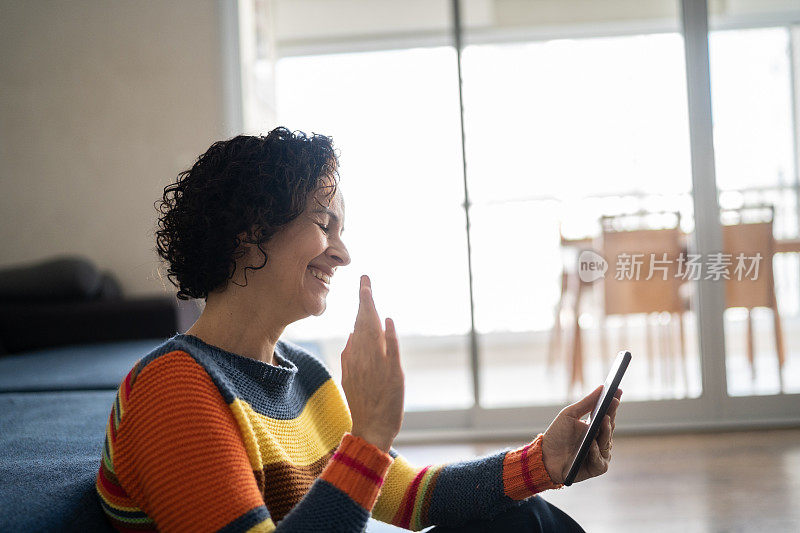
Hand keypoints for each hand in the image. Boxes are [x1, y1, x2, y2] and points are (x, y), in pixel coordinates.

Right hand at [340, 275, 404, 452]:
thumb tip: (350, 335)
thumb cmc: (363, 405)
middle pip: (364, 324)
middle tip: (365, 278)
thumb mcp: (350, 379)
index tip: (363, 286)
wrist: (371, 430)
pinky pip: (390, 352)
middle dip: (365, 300)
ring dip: (372, 312)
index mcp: (354, 359)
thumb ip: (349, 357)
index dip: (361, 305)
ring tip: (369, 291)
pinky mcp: (393, 376)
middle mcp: (364, 360)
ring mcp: (377, 367)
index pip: (357, 325)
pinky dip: (389, 336)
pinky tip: (388, 321)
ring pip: (373, 334)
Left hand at [541, 386, 621, 484]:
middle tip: (613, 402)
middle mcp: (600, 440)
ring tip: (603, 420)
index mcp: (595, 427)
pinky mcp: (596, 467)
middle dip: (611, 414)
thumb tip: (602, 387)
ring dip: (605, 431)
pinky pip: (600, 460)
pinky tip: (592, 444)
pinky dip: (596, 452)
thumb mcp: (569, 415)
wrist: (545, 457)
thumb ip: (586, 402)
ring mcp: (600, 454)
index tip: (618, 390)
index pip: (608, 414)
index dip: (613, 403)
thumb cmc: (557, 435)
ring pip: (607, 442)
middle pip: (609, 426)